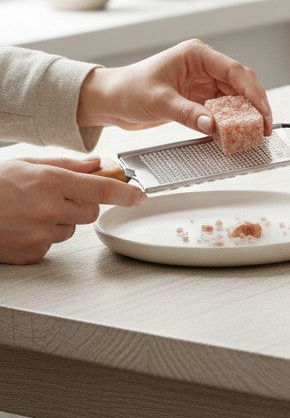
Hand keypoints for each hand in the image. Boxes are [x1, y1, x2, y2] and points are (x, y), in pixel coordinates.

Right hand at [0, 156, 144, 263]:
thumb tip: (98, 164)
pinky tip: (22, 225)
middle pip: (91, 212)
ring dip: (60, 220)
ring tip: (30, 211)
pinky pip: (50, 245)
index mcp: (50, 183)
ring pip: (70, 229)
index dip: (126, 193)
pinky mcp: (30, 254)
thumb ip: (67, 164)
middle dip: (83, 204)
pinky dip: (42, 236)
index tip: (140, 195)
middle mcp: (48, 210)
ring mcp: (39, 234)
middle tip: (58, 196)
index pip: (102, 190)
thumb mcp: (27, 163)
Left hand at [76, 39, 272, 136]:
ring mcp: (202, 82)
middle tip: (265, 126)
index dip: (253, 92)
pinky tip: (235, 132)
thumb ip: (187, 113)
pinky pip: (222, 109)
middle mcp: (203, 66)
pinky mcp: (198, 98)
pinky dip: (230, 121)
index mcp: (197, 55)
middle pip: (241, 83)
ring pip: (235, 97)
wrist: (107, 101)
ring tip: (254, 132)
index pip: (235, 71)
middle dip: (255, 104)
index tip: (262, 112)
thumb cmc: (126, 90)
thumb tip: (213, 125)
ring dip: (244, 114)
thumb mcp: (158, 101)